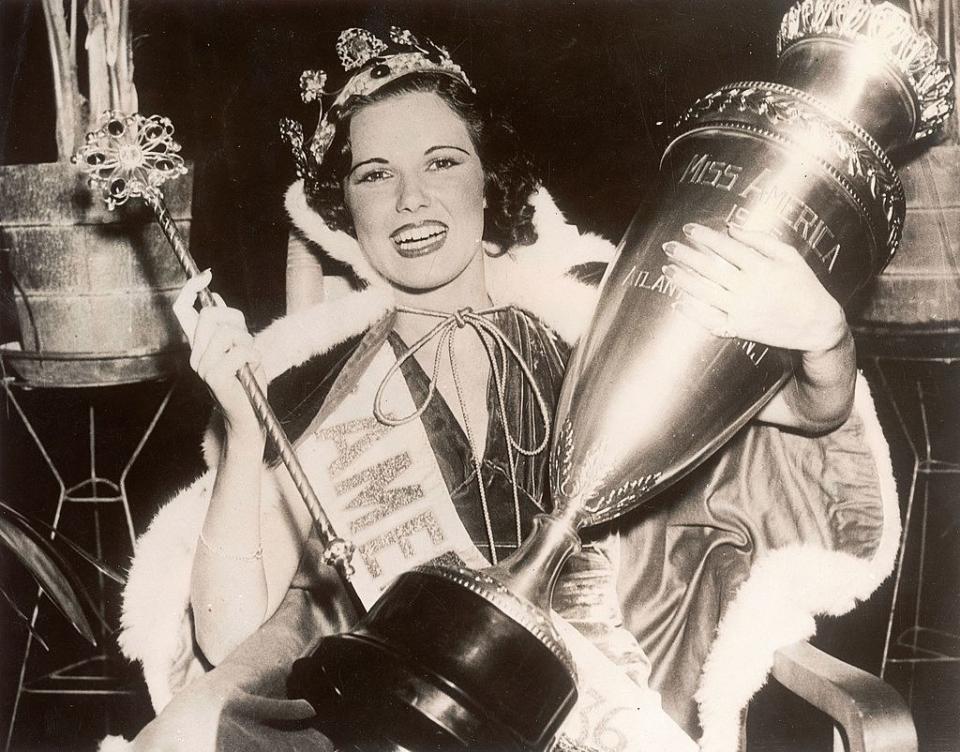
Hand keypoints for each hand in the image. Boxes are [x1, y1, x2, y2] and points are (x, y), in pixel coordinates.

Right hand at [173, 271, 266, 437]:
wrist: (250, 416)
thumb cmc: (247, 382)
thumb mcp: (240, 347)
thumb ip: (228, 326)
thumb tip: (217, 299)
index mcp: (198, 345)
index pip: (183, 310)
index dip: (191, 288)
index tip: (206, 275)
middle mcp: (195, 354)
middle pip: (211, 315)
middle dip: (236, 321)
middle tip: (246, 341)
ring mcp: (202, 366)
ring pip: (227, 332)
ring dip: (247, 342)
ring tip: (249, 359)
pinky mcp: (214, 377)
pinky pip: (238, 351)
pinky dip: (253, 356)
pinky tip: (252, 368)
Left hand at [662, 223, 847, 353]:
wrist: (816, 325)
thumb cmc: (804, 286)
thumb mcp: (789, 256)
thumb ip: (760, 240)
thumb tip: (731, 227)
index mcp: (762, 267)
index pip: (725, 247)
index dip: (704, 237)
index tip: (688, 228)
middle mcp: (749, 288)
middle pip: (710, 268)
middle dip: (686, 255)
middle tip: (668, 246)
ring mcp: (742, 310)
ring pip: (705, 293)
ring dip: (683, 280)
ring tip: (667, 270)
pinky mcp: (739, 329)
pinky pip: (710, 320)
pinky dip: (693, 311)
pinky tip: (679, 301)